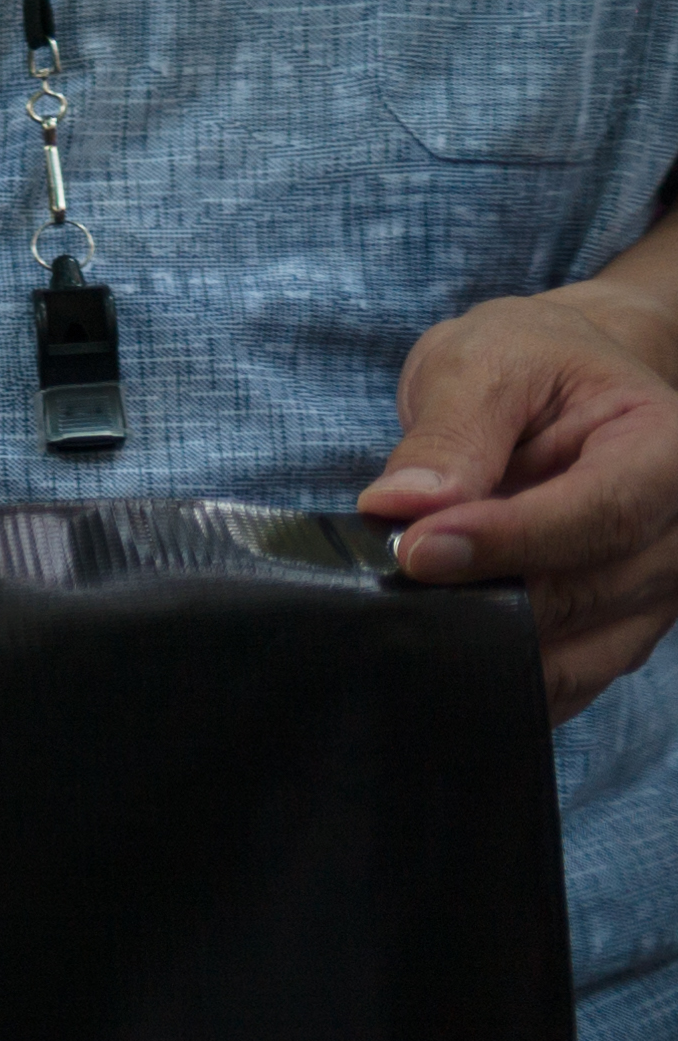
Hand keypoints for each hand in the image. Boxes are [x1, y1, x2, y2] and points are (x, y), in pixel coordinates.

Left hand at [363, 283, 677, 721]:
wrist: (560, 383)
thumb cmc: (526, 364)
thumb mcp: (480, 364)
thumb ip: (449, 434)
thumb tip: (404, 506)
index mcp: (664, 448)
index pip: (602, 514)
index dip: (509, 541)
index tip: (417, 552)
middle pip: (589, 591)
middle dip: (485, 599)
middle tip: (389, 592)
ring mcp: (657, 590)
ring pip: (579, 651)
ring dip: (489, 646)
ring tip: (410, 621)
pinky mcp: (619, 628)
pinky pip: (569, 677)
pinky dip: (505, 676)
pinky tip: (442, 657)